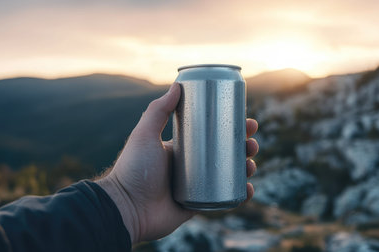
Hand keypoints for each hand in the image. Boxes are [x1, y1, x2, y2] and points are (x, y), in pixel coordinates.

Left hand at [96, 82, 258, 242]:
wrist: (126, 208)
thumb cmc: (134, 169)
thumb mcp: (144, 134)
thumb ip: (158, 110)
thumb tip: (177, 85)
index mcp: (182, 149)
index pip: (212, 134)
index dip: (231, 128)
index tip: (246, 121)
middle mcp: (192, 166)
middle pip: (225, 154)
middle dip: (243, 147)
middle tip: (252, 143)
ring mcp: (196, 186)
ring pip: (228, 175)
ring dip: (245, 169)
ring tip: (251, 165)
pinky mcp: (198, 206)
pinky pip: (224, 199)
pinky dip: (240, 195)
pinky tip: (249, 189)